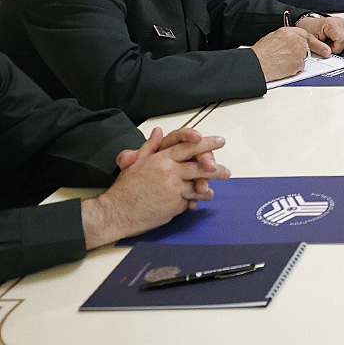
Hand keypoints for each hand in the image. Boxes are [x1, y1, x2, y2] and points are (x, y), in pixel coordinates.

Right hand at [82, 128, 231, 248]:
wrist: (115, 213)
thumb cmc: (124, 189)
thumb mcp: (134, 163)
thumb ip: (149, 147)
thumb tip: (158, 131)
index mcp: (161, 160)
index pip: (189, 147)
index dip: (207, 143)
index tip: (220, 141)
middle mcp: (170, 174)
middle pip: (202, 168)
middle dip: (217, 170)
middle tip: (227, 172)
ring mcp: (173, 191)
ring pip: (198, 188)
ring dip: (205, 190)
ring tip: (210, 191)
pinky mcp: (174, 207)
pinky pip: (187, 203)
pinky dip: (189, 203)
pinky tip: (190, 203)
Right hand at [251, 26, 325, 79]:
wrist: (258, 63)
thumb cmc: (261, 52)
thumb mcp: (273, 37)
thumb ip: (286, 37)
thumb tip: (291, 41)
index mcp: (290, 31)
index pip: (305, 35)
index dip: (309, 41)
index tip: (316, 44)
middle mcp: (297, 40)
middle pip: (307, 46)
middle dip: (307, 50)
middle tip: (316, 53)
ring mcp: (299, 52)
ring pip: (304, 56)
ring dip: (297, 60)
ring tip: (282, 61)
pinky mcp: (299, 63)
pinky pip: (300, 66)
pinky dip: (294, 68)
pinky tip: (283, 67)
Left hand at [298, 14, 343, 52]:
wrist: (309, 24)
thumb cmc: (310, 30)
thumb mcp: (309, 40)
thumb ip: (318, 47)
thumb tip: (328, 54)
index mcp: (331, 24)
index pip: (342, 40)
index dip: (336, 49)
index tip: (328, 50)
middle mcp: (341, 23)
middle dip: (340, 47)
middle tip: (330, 46)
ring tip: (336, 44)